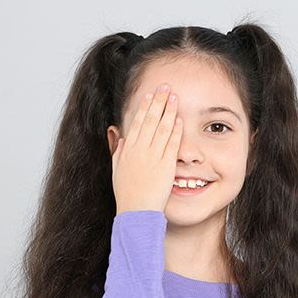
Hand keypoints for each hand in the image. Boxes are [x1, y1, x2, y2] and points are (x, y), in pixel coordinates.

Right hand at [112, 83, 182, 214]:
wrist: (136, 210)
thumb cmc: (127, 193)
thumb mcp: (118, 170)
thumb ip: (119, 152)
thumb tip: (121, 137)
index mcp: (128, 149)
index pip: (138, 122)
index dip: (145, 107)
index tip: (150, 94)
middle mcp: (140, 149)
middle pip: (151, 120)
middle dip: (159, 101)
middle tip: (166, 87)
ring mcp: (153, 156)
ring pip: (162, 128)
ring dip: (169, 111)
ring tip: (175, 97)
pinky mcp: (166, 165)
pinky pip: (172, 145)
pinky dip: (176, 131)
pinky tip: (180, 120)